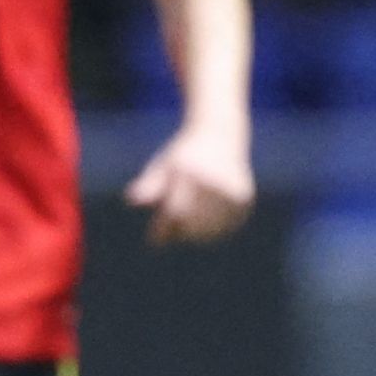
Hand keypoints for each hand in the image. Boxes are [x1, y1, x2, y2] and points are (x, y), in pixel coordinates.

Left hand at [128, 122, 254, 243]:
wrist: (220, 135)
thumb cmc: (185, 154)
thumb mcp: (163, 166)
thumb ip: (149, 184)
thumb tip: (132, 200)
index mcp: (191, 172)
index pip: (176, 212)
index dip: (163, 228)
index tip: (153, 240)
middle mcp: (214, 181)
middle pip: (193, 224)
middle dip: (179, 231)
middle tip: (171, 229)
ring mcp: (232, 190)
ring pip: (210, 230)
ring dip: (195, 233)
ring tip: (187, 223)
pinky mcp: (244, 199)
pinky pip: (226, 227)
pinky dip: (213, 230)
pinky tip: (205, 220)